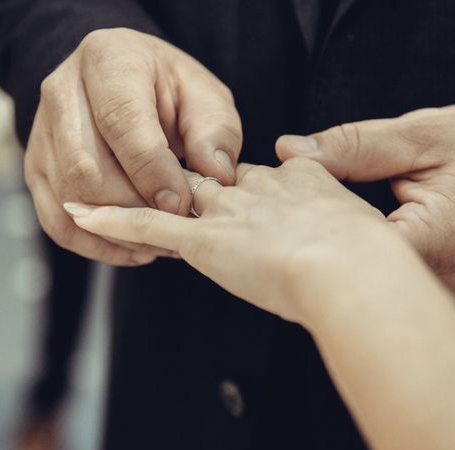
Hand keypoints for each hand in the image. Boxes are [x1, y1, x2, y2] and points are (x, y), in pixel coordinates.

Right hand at [25, 28, 241, 264]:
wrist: (125, 85)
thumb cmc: (168, 90)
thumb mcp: (204, 96)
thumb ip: (214, 132)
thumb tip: (215, 175)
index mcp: (108, 60)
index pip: (120, 120)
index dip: (151, 170)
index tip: (179, 204)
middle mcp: (62, 92)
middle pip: (86, 166)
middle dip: (134, 209)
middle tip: (174, 229)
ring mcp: (41, 133)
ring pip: (69, 197)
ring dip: (117, 232)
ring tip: (159, 244)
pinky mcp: (37, 168)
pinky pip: (56, 220)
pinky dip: (94, 245)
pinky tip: (131, 249)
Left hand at [63, 159, 391, 322]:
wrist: (354, 270)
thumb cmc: (372, 262)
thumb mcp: (367, 237)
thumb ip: (350, 237)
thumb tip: (355, 255)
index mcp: (301, 182)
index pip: (261, 175)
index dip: (246, 182)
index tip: (239, 185)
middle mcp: (258, 189)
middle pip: (213, 177)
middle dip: (191, 177)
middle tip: (165, 175)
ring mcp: (228, 213)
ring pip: (172, 196)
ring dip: (141, 193)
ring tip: (109, 187)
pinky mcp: (204, 241)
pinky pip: (148, 228)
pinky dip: (113, 222)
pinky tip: (82, 216)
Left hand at [277, 104, 454, 298]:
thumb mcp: (424, 137)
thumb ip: (354, 146)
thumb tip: (288, 149)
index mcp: (431, 241)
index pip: (341, 249)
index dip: (299, 224)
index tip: (278, 202)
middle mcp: (429, 282)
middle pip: (341, 271)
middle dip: (307, 236)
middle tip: (281, 205)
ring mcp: (429, 294)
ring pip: (354, 280)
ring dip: (328, 245)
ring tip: (307, 215)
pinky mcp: (426, 292)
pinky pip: (374, 278)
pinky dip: (351, 253)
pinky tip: (339, 229)